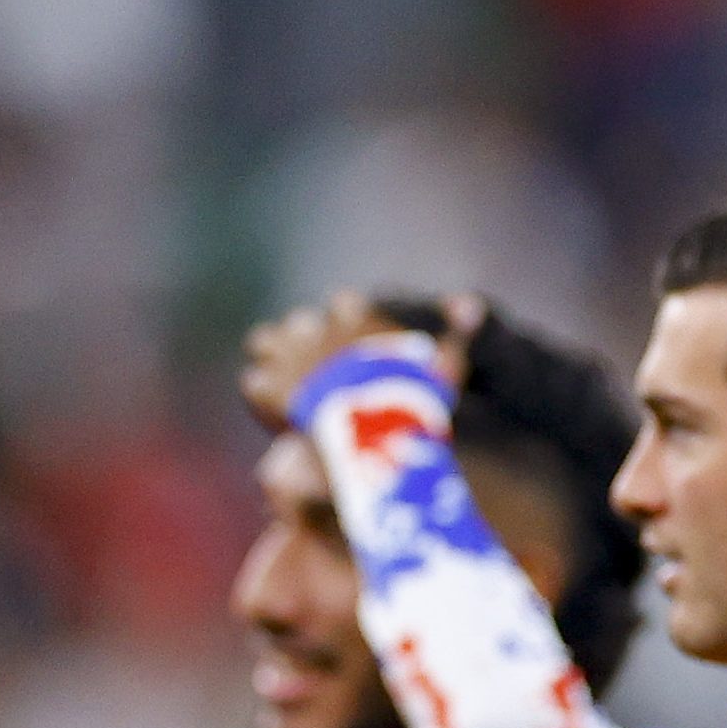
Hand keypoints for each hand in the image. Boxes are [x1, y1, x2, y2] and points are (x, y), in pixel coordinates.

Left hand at [240, 289, 479, 431]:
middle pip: (301, 324)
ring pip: (267, 343)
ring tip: (292, 392)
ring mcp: (285, 353)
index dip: (348, 330)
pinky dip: (265, 399)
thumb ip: (456, 336)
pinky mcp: (264, 385)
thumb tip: (472, 302)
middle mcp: (315, 324)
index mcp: (356, 314)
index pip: (346, 308)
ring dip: (278, 362)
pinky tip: (280, 417)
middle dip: (307, 344)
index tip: (358, 358)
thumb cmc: (412, 399)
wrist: (369, 425)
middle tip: (320, 378)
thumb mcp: (444, 365)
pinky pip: (255, 384)